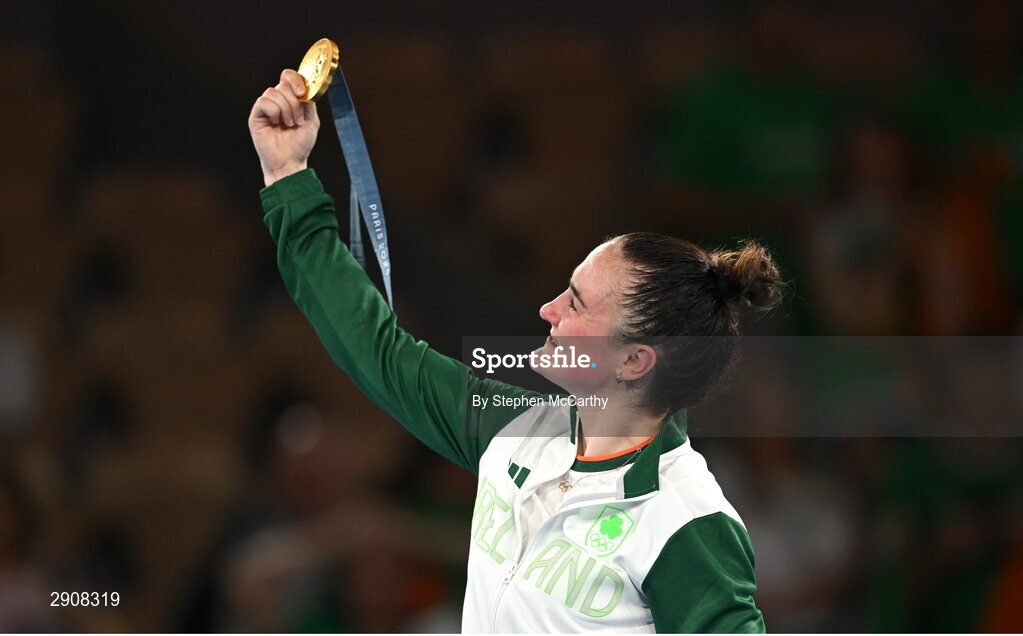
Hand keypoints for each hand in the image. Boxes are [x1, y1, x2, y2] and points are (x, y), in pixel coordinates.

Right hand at [248, 69, 320, 185]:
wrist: (289, 162)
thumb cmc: (299, 144)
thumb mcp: (312, 121)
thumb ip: (310, 102)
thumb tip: (306, 87)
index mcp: (290, 99)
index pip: (288, 76)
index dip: (295, 79)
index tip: (303, 93)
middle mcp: (277, 100)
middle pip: (283, 84)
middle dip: (294, 102)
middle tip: (298, 120)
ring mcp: (266, 107)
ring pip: (273, 92)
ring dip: (286, 109)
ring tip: (289, 125)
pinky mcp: (256, 115)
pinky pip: (263, 102)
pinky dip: (274, 112)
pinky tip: (276, 123)